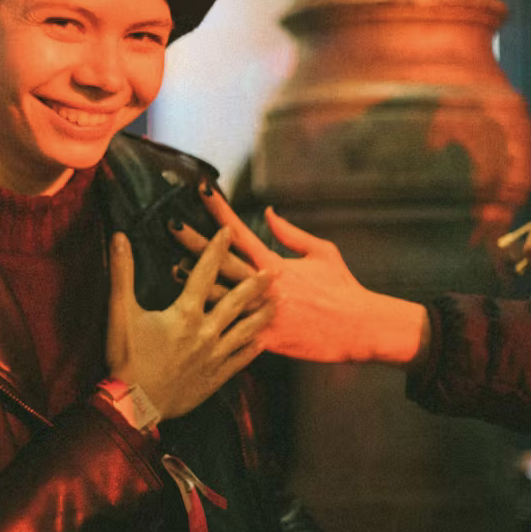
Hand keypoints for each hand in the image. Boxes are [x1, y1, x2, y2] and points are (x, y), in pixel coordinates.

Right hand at [106, 226, 274, 419]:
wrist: (135, 403)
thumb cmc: (126, 357)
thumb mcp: (120, 312)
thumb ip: (122, 273)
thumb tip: (120, 237)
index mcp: (185, 313)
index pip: (204, 273)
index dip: (215, 250)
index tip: (227, 232)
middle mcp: (206, 332)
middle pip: (236, 302)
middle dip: (254, 284)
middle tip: (272, 271)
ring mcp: (214, 356)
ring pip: (246, 331)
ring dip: (262, 316)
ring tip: (276, 304)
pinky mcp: (215, 377)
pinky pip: (240, 361)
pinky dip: (253, 350)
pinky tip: (262, 343)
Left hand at [173, 196, 429, 366]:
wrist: (360, 327)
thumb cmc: (343, 288)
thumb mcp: (323, 252)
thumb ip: (291, 234)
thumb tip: (269, 213)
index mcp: (276, 263)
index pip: (241, 231)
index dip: (219, 211)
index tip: (201, 192)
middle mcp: (266, 285)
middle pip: (223, 260)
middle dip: (195, 242)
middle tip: (171, 225)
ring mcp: (264, 312)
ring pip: (222, 296)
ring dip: (195, 283)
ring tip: (170, 268)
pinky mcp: (267, 339)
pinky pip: (235, 333)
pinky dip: (215, 326)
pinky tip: (194, 320)